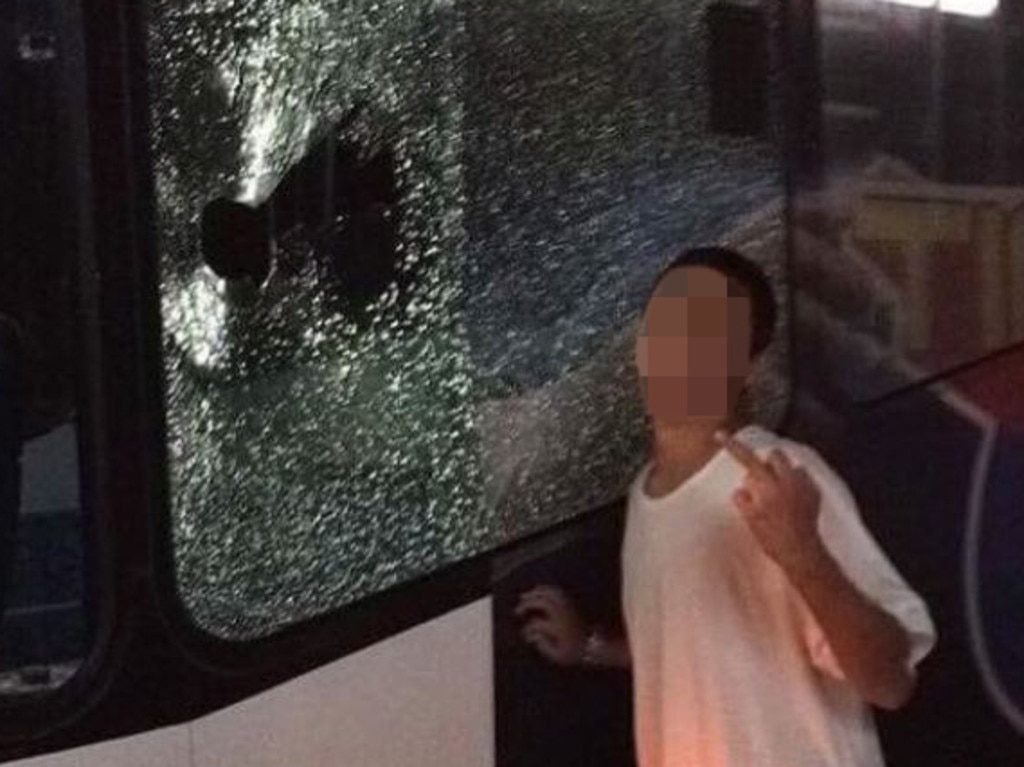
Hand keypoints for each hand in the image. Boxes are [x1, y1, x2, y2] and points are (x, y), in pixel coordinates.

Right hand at [514, 585, 588, 665]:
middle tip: (518, 610)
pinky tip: (540, 592)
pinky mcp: (571, 604)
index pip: (536, 623)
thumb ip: (543, 646)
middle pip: (541, 602)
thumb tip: (532, 636)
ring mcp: (567, 607)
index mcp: (557, 627)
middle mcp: (561, 614)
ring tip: (525, 596)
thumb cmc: (575, 652)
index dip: (528, 630)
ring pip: (549, 593)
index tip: (525, 635)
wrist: (594, 644)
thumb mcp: (558, 656)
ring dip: (535, 593)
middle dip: (527, 604)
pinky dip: (547, 590)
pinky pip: (557, 592)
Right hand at [715, 430, 822, 572]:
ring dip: (782, 471)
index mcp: (768, 487)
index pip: (748, 459)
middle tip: (760, 478)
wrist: (802, 554)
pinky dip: (796, 483)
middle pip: (775, 454)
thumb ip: (744, 500)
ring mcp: (804, 487)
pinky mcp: (816, 494)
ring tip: (778, 490)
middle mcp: (787, 482)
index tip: (720, 434)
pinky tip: (792, 500)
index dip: (733, 446)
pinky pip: (805, 478)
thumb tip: (742, 489)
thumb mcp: (751, 521)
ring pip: (792, 465)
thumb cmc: (773, 540)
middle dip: (766, 460)